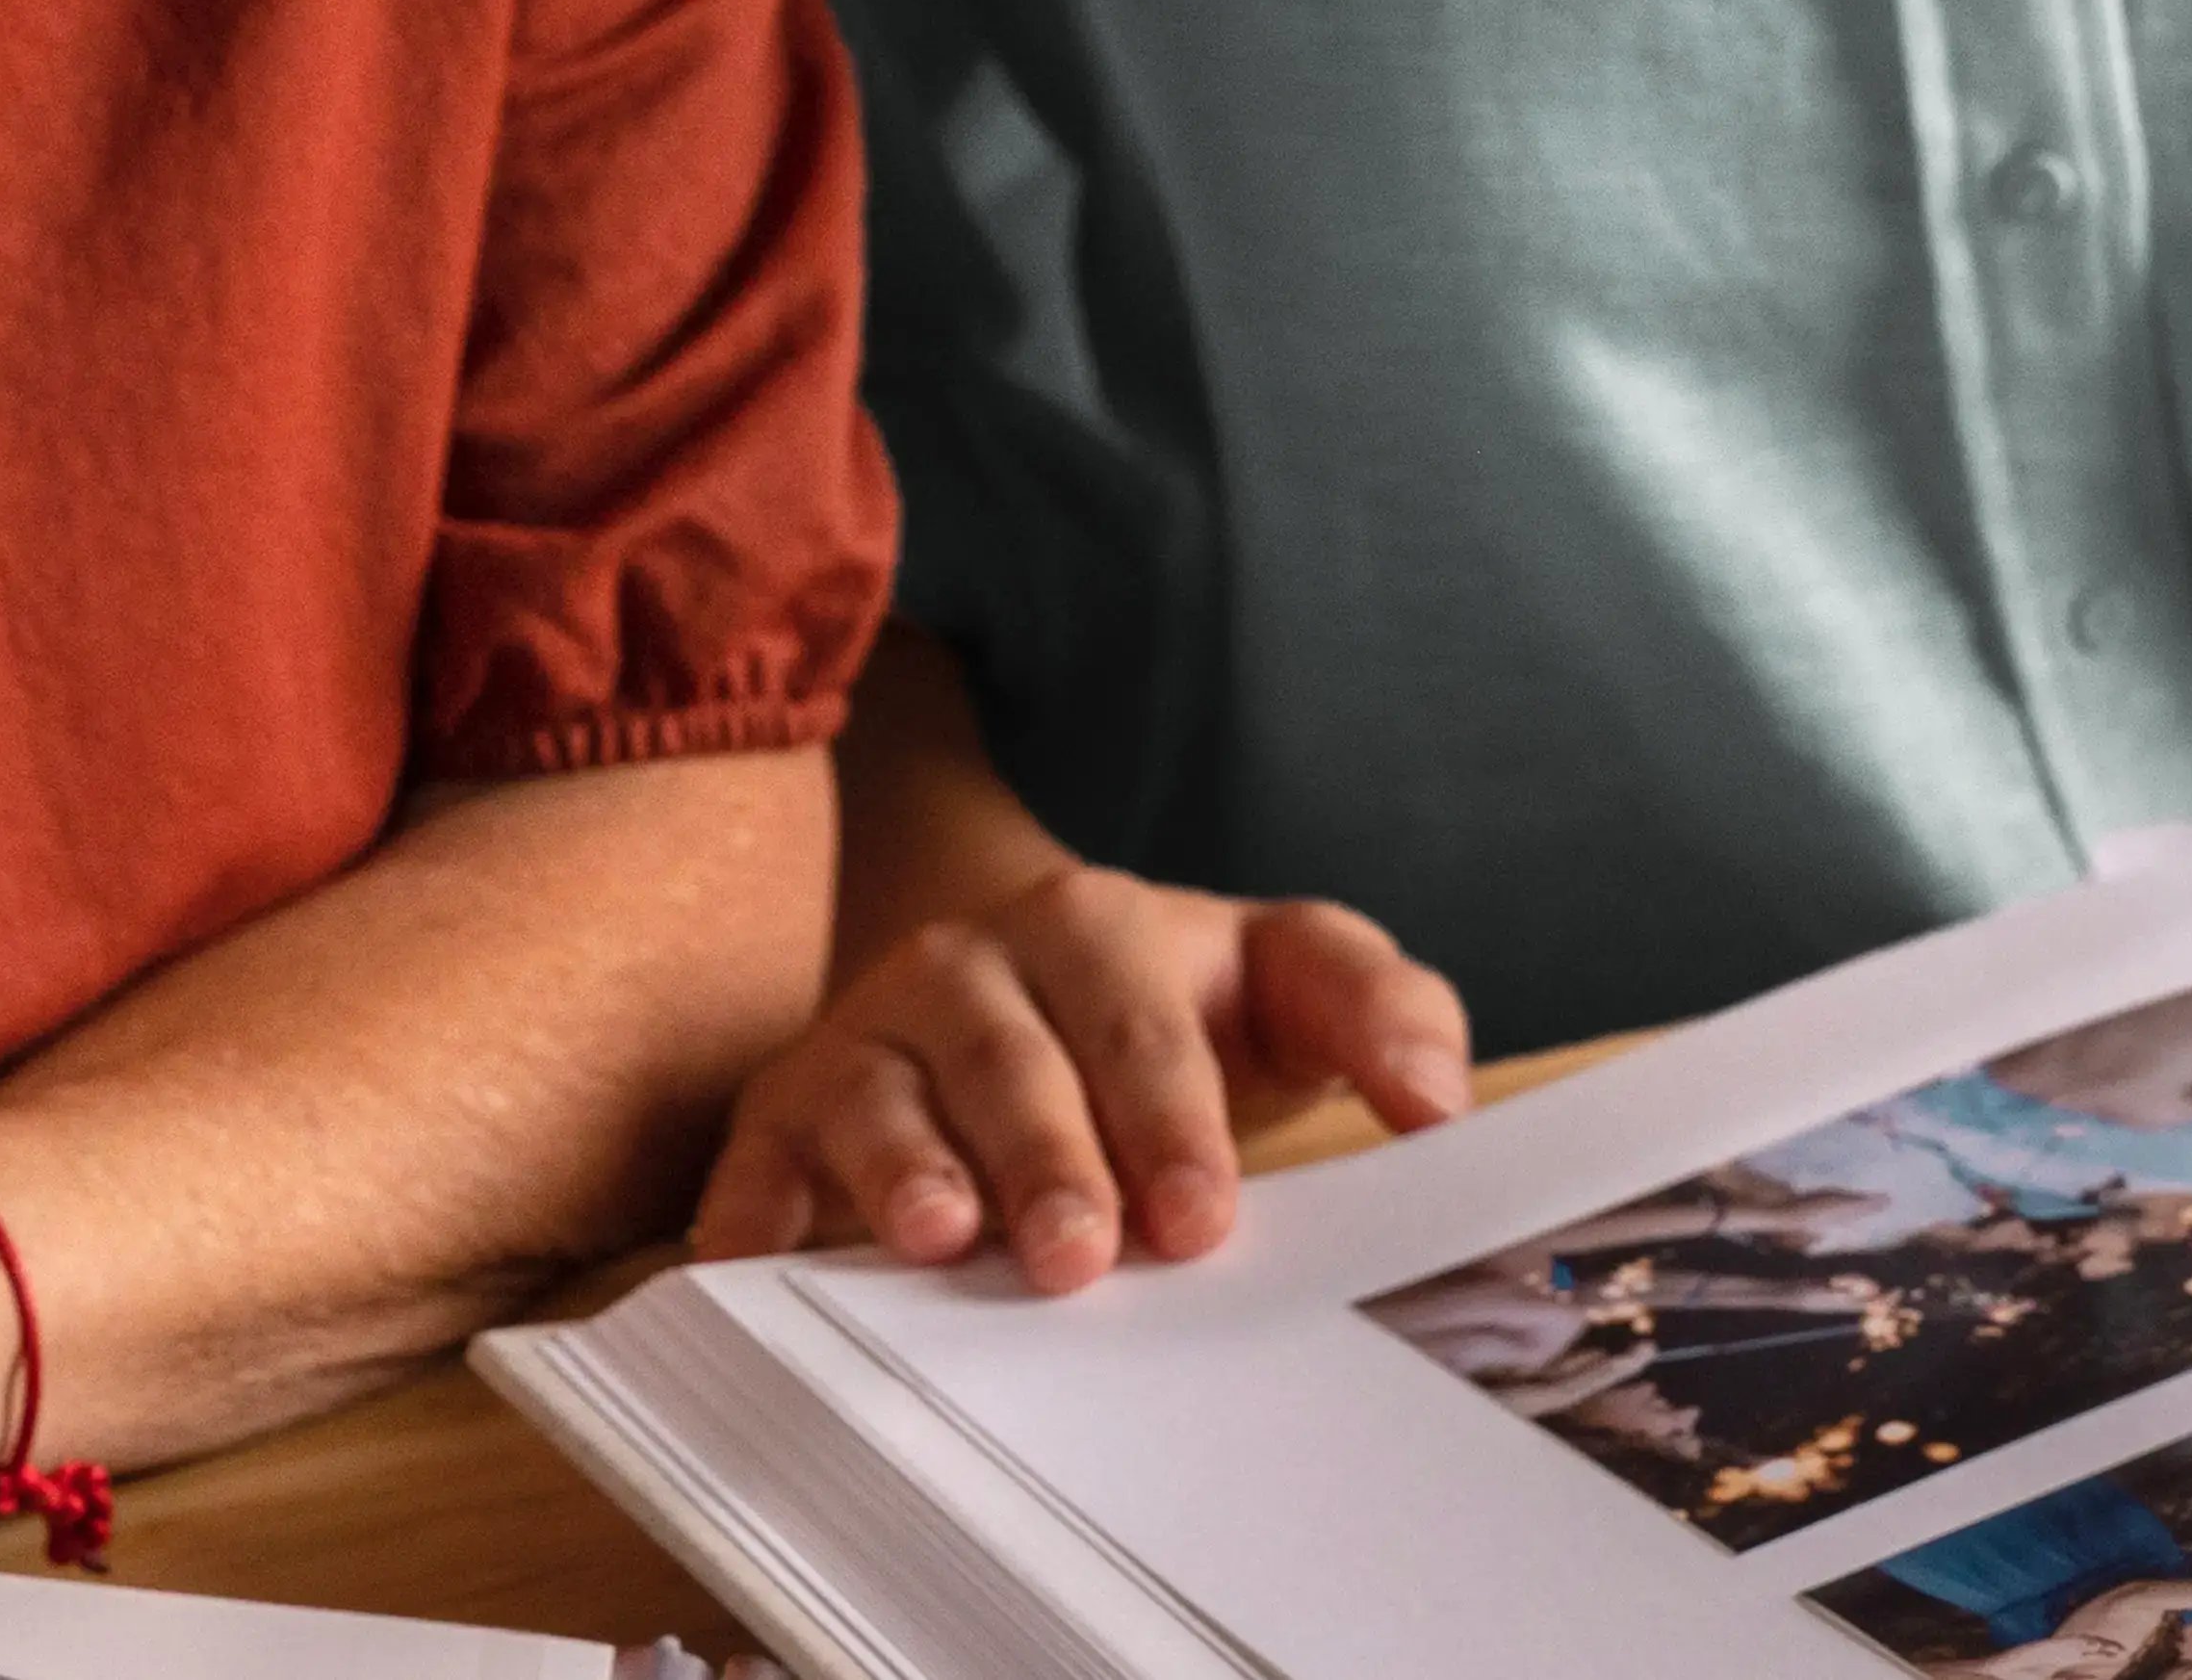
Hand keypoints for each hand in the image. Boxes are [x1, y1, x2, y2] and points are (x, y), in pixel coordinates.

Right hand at [689, 867, 1473, 1292]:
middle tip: (1084, 1256)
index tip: (1203, 1221)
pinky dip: (749, 1205)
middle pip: (1010, 1060)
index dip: (1171, 1120)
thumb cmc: (1179, 1009)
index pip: (1140, 1024)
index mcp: (1100, 928)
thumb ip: (1385, 1012)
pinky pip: (759, 1148)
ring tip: (944, 1242)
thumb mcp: (1291, 983)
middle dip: (1049, 1158)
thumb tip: (1441, 1103)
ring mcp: (872, 1030)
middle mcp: (972, 964)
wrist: (1024, 971)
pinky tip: (752, 1262)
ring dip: (907, 1169)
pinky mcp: (791, 1102)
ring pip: (882, 1094)